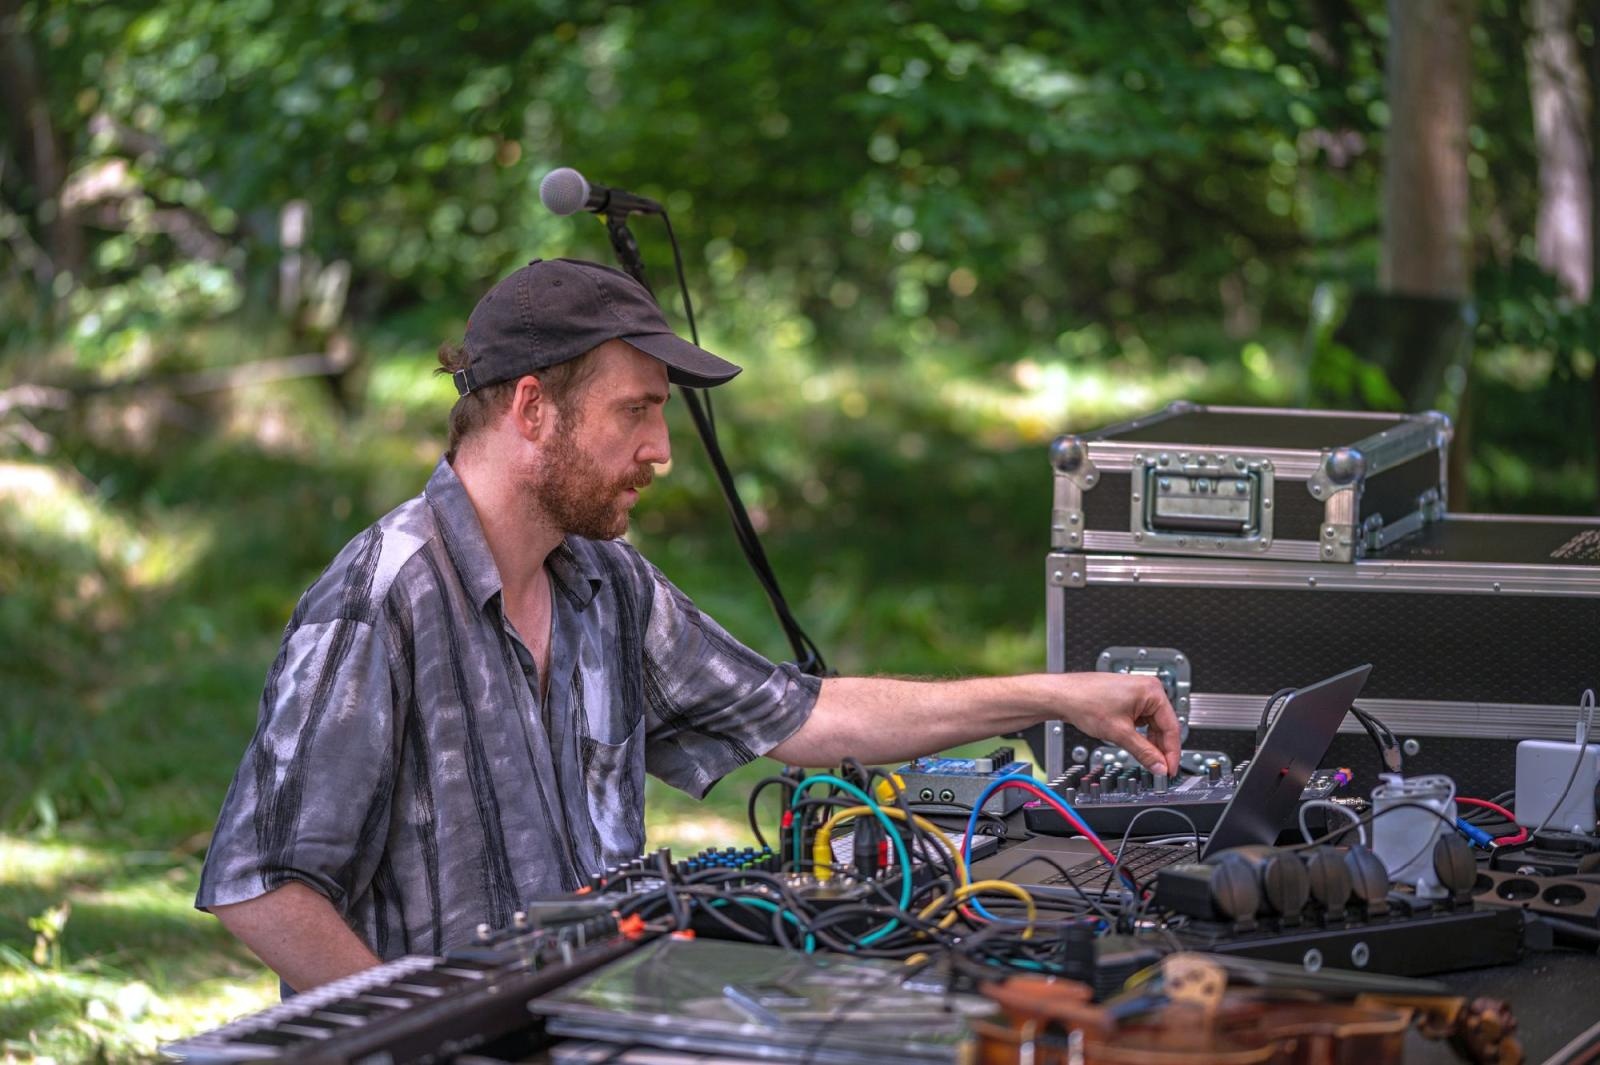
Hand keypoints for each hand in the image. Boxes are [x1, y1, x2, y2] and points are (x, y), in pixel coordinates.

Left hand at [1058, 672, 1181, 775]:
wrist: (1062, 696)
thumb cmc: (1085, 701)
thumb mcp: (1120, 733)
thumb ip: (1144, 752)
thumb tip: (1159, 766)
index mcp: (1152, 691)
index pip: (1172, 727)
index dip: (1172, 752)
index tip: (1170, 769)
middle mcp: (1148, 689)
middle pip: (1163, 726)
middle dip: (1160, 749)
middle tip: (1159, 770)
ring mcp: (1138, 694)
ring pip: (1152, 726)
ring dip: (1150, 744)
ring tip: (1147, 761)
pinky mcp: (1128, 700)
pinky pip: (1141, 722)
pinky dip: (1140, 736)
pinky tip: (1137, 747)